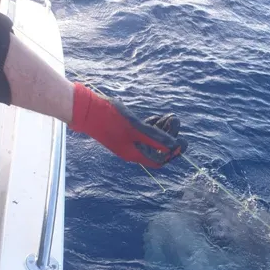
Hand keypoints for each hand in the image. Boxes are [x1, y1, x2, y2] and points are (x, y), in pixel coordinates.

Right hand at [69, 83, 187, 167]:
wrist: (86, 110)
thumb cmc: (111, 118)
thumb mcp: (136, 127)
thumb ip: (155, 137)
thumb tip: (174, 145)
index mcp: (134, 153)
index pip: (159, 159)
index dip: (173, 153)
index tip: (183, 142)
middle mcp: (131, 150)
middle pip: (156, 149)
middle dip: (169, 137)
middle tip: (175, 122)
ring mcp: (126, 141)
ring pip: (150, 140)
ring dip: (162, 130)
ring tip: (170, 118)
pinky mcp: (123, 132)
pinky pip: (142, 133)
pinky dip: (151, 127)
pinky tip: (157, 118)